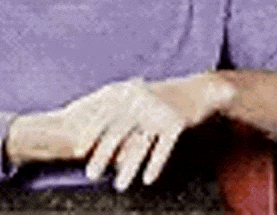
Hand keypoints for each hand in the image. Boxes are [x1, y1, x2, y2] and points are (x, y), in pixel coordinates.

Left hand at [81, 73, 233, 189]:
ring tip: (119, 186)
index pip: (104, 114)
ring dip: (129, 167)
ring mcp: (160, 111)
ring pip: (140, 143)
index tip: (78, 152)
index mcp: (130, 93)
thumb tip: (92, 125)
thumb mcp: (138, 96)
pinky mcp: (177, 122)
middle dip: (103, 154)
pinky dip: (155, 164)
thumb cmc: (162, 99)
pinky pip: (164, 147)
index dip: (90, 134)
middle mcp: (142, 101)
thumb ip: (118, 108)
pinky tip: (147, 180)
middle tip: (90, 175)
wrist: (198, 90)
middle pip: (119, 131)